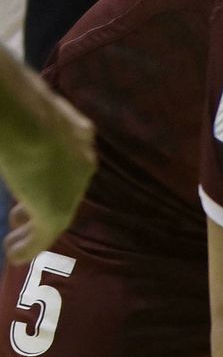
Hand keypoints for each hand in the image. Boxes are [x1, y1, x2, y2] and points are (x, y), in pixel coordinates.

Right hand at [4, 92, 95, 263]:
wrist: (23, 115)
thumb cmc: (13, 99)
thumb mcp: (19, 104)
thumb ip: (19, 113)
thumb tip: (5, 101)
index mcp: (76, 132)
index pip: (65, 157)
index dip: (46, 171)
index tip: (28, 180)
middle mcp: (81, 159)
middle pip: (63, 186)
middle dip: (39, 201)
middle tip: (18, 217)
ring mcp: (72, 187)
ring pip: (55, 211)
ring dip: (33, 229)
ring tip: (14, 242)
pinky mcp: (58, 210)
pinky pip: (45, 234)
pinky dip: (31, 246)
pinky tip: (15, 256)